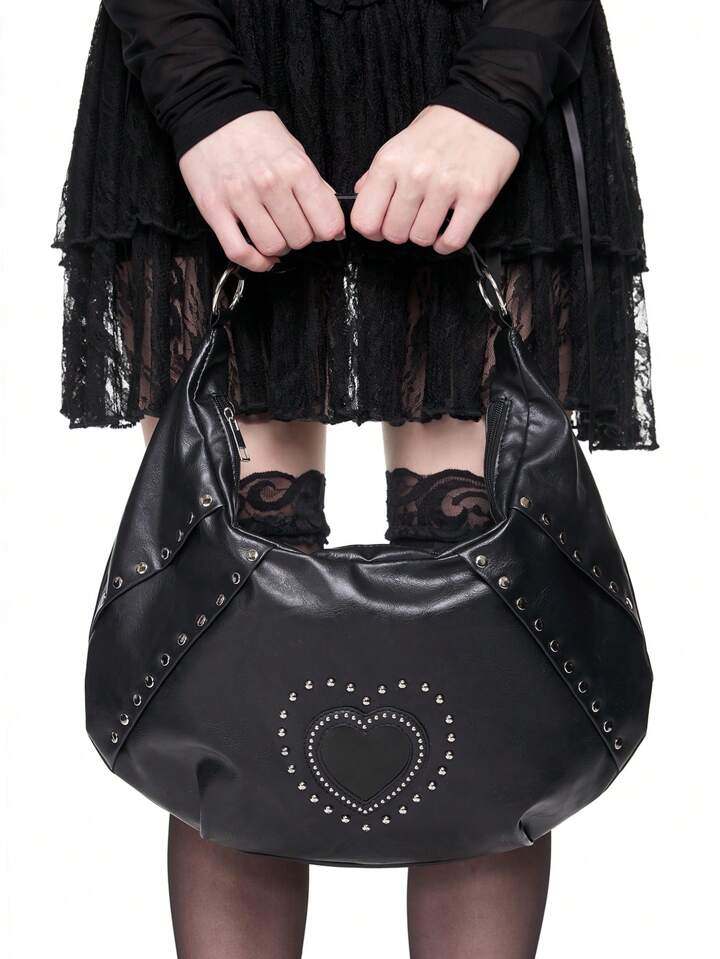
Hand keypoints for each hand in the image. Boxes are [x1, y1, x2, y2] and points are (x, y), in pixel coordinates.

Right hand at [179, 112, 345, 271]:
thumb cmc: (254, 131)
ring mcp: (239, 197)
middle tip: (292, 225)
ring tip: (274, 233)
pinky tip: (262, 257)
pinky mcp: (214, 209)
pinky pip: (238, 251)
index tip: (320, 228)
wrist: (209, 109)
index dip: (327, 231)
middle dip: (300, 238)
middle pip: (300, 239)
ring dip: (277, 248)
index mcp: (295, 168)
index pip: (327, 223)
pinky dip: (255, 262)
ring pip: (272, 246)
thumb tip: (334, 224)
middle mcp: (269, 183)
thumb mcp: (295, 150)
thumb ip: (315, 186)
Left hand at [351, 105, 519, 253]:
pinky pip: (452, 240)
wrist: (487, 110)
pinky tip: (447, 232)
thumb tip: (360, 195)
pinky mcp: (476, 196)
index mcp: (390, 161)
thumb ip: (378, 173)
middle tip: (412, 219)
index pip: (365, 219)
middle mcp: (416, 174)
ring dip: (426, 235)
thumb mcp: (400, 143)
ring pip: (422, 238)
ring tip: (433, 218)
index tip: (382, 226)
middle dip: (401, 232)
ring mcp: (446, 186)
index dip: (372, 230)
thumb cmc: (442, 128)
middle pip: (394, 233)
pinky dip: (446, 244)